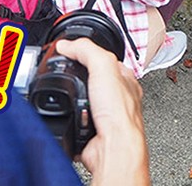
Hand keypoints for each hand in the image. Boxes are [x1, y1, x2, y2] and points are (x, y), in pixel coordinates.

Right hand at [55, 38, 149, 185]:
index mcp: (124, 78)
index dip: (87, 53)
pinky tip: (69, 117)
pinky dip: (68, 119)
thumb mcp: (103, 65)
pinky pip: (74, 121)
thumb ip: (86, 50)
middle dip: (78, 80)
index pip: (104, 59)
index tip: (70, 51)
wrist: (113, 147)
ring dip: (73, 102)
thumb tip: (67, 44)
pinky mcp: (92, 132)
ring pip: (82, 101)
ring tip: (71, 100)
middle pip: (92, 80)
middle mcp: (117, 97)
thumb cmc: (119, 113)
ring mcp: (105, 116)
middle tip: (68, 78)